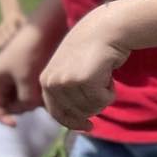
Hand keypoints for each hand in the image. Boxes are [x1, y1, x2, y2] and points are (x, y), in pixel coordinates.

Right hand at [0, 17, 51, 125]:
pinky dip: (40, 95)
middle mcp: (3, 81)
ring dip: (35, 101)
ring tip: (46, 93)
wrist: (43, 31)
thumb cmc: (31, 52)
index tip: (16, 124)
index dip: (4, 118)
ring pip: (24, 100)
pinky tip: (50, 90)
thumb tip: (26, 110)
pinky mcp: (28, 76)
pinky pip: (32, 92)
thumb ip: (25, 99)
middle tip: (38, 100)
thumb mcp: (26, 78)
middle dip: (24, 107)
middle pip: (12, 105)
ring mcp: (16, 79)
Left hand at [37, 4, 140, 130]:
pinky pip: (103, 101)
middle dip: (94, 106)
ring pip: (92, 108)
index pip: (57, 113)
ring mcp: (67, 83)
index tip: (89, 127)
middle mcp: (52, 83)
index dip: (73, 122)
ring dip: (103, 96)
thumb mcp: (71, 70)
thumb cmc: (92, 49)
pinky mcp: (84, 82)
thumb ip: (68, 91)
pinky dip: (111, 92)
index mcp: (45, 81)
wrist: (105, 30)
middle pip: (77, 113)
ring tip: (103, 76)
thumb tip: (79, 121)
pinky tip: (108, 75)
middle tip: (102, 86)